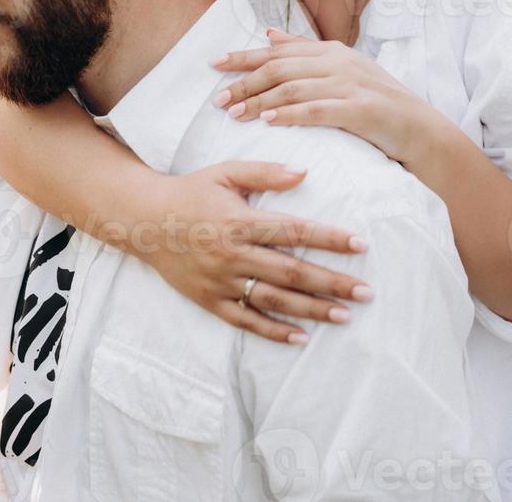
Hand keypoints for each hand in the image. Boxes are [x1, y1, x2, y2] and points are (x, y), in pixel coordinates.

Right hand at [135, 162, 372, 344]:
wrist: (145, 220)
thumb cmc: (192, 192)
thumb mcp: (226, 172)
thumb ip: (265, 173)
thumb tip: (304, 172)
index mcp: (239, 222)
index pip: (293, 231)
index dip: (328, 238)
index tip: (359, 244)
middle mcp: (233, 254)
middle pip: (291, 272)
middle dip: (331, 282)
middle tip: (365, 292)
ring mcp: (221, 281)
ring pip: (274, 300)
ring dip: (311, 309)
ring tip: (344, 315)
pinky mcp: (211, 300)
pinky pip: (246, 320)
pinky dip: (273, 331)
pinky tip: (301, 338)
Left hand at [212, 30, 434, 164]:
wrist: (420, 130)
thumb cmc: (377, 102)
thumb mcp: (342, 69)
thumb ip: (304, 51)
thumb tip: (268, 32)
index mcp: (331, 51)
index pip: (278, 50)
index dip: (244, 56)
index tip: (215, 63)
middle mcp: (338, 63)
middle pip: (279, 68)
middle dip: (244, 82)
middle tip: (218, 99)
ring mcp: (350, 84)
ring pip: (292, 88)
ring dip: (259, 101)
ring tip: (235, 114)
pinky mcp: (360, 109)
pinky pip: (316, 110)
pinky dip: (289, 114)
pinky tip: (268, 121)